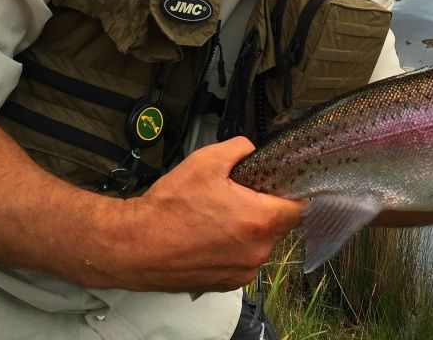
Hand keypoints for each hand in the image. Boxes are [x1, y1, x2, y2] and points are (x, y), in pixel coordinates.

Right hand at [94, 137, 303, 292]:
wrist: (133, 246)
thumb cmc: (168, 207)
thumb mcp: (206, 161)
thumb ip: (239, 148)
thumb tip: (251, 150)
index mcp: (259, 220)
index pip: (300, 208)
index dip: (293, 193)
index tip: (282, 185)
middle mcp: (257, 252)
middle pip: (280, 226)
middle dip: (266, 209)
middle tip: (241, 196)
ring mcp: (242, 272)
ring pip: (261, 244)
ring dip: (249, 230)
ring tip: (220, 217)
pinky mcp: (226, 284)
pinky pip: (243, 261)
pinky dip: (234, 248)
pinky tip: (211, 236)